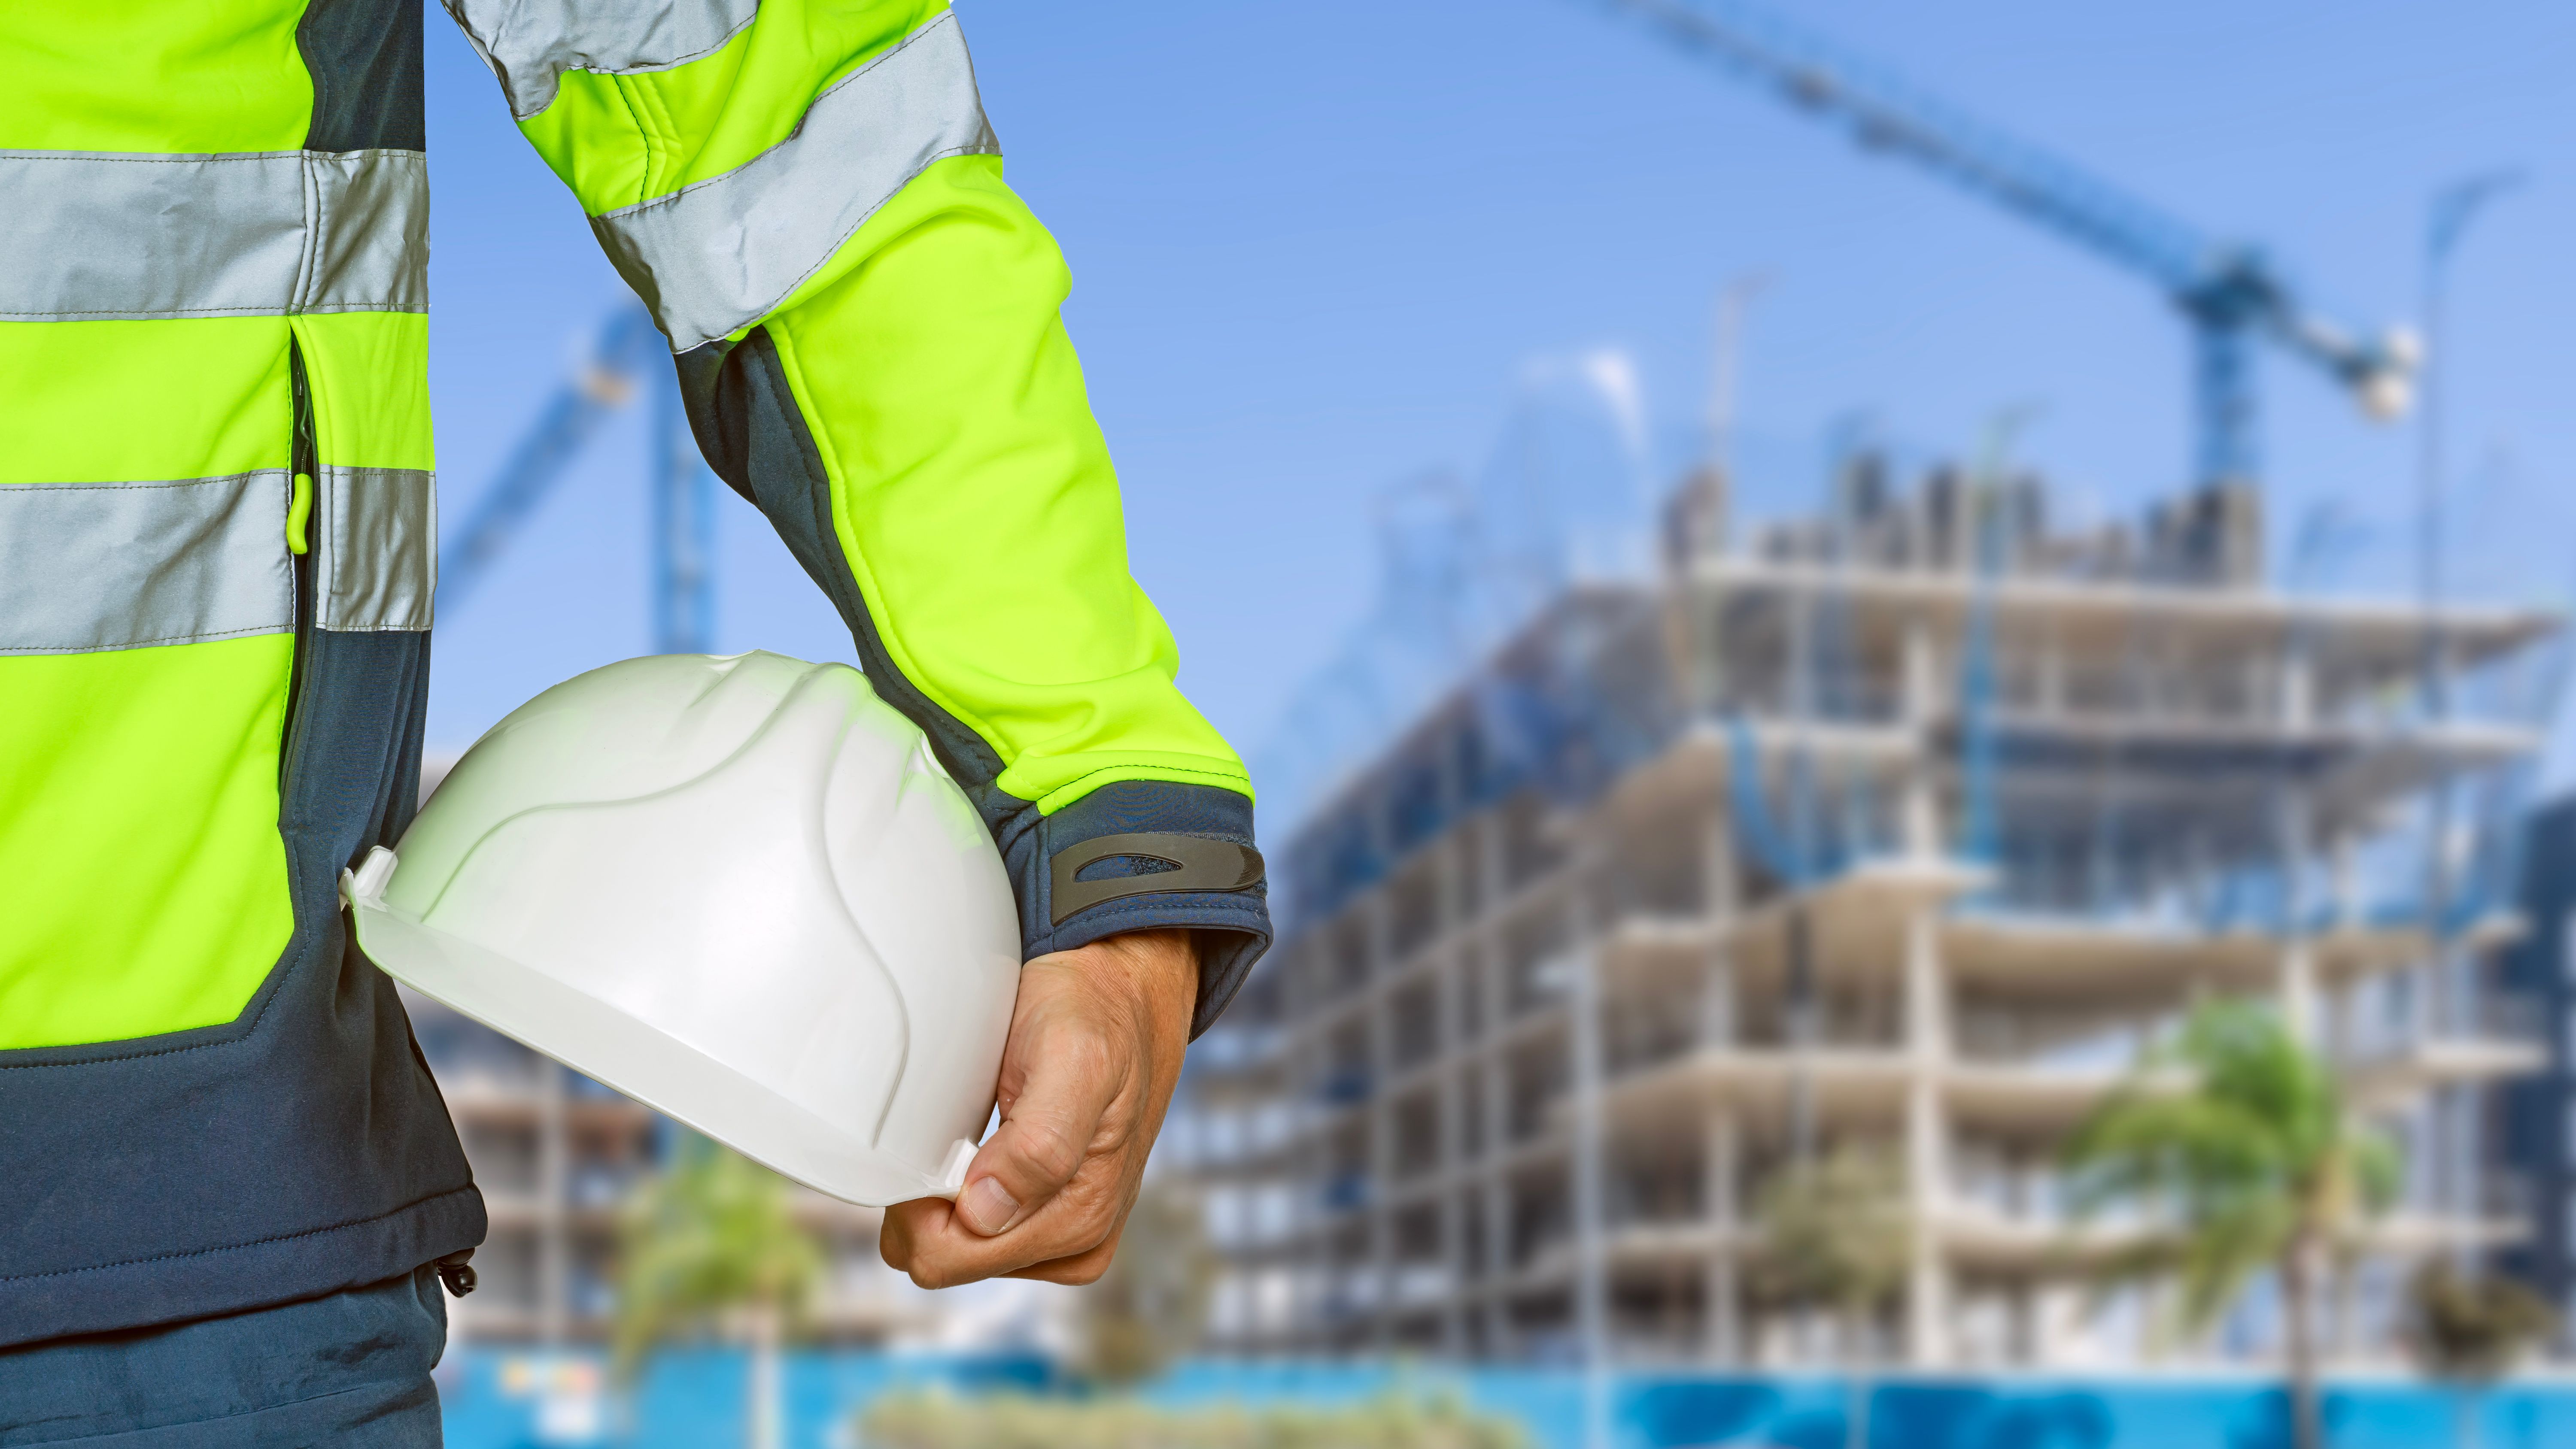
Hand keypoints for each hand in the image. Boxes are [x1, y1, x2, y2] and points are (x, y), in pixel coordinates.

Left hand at [879, 929, 1195, 1285]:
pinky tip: (975, 1146)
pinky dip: (956, 1191)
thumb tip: (985, 1214)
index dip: (918, 1204)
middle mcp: (1078, 1239)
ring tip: (969, 1132)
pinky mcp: (1050, 1214)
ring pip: (953, 1249)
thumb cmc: (1097, 1014)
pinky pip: (972, 1230)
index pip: (948, 1257)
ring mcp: (1064, 1231)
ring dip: (942, 1196)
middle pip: (946, 1260)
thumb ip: (1039, 1145)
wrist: (1126, 989)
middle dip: (927, 1204)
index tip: (932, 1143)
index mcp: (1081, 1216)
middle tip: (949, 1128)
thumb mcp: (1073, 1060)